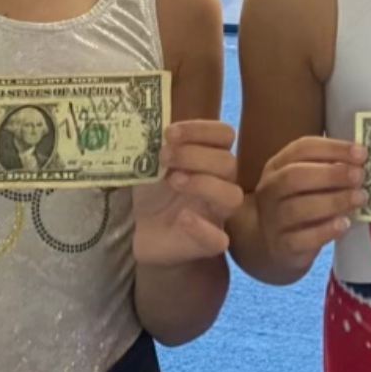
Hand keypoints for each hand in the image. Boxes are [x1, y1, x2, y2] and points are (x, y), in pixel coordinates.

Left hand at [134, 121, 243, 267]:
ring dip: (204, 183)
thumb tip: (148, 127)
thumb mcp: (149, 164)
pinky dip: (202, 227)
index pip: (224, 135)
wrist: (137, 233)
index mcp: (209, 159)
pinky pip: (219, 240)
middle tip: (165, 156)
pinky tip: (182, 218)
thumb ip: (155, 146)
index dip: (202, 130)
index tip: (170, 132)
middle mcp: (219, 183)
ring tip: (174, 181)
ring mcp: (216, 215)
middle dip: (195, 155)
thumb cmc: (150, 192)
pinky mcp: (207, 244)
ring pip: (232, 196)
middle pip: (229, 163)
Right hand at [252, 137, 365, 268]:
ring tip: (360, 198)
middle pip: (295, 176)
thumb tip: (363, 162)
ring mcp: (273, 219)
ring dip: (334, 202)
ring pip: (298, 208)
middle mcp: (270, 190)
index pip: (302, 149)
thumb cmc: (297, 203)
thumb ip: (328, 169)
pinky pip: (302, 238)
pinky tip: (344, 224)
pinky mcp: (282, 247)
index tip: (362, 153)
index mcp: (278, 166)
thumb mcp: (305, 181)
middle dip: (332, 174)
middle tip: (360, 176)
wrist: (270, 243)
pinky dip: (326, 231)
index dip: (333, 148)